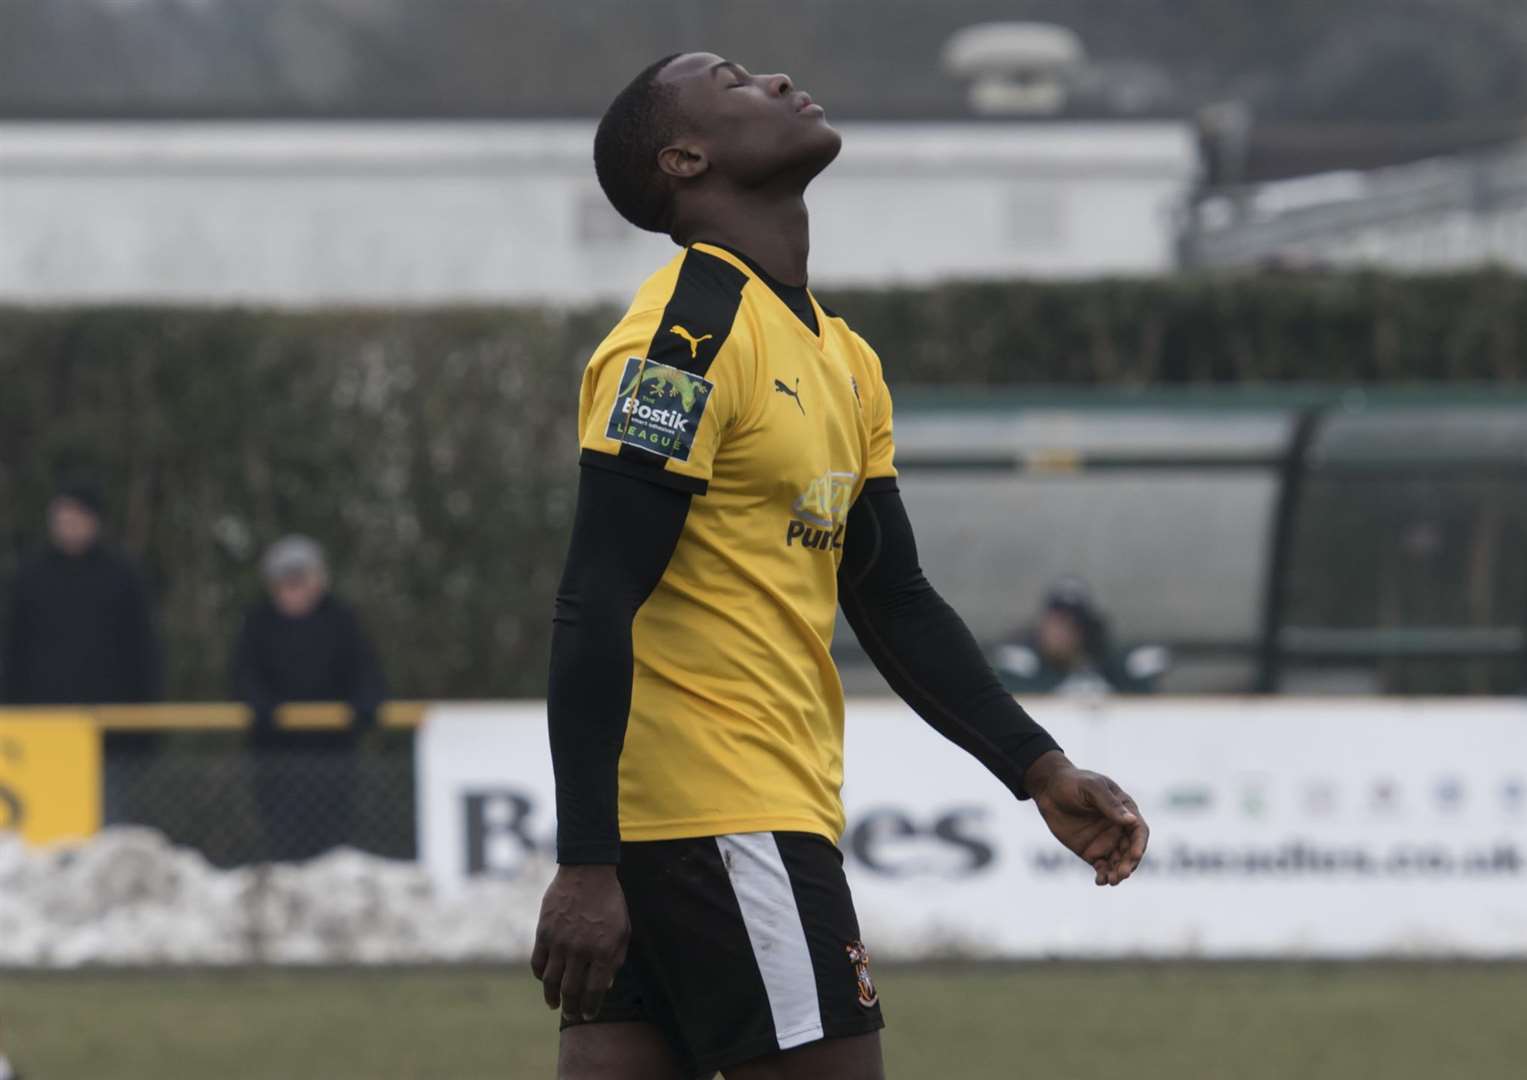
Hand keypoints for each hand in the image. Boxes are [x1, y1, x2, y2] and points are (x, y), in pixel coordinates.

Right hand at [530, 864, 629, 1019]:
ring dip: (552, 998)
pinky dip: (540, 975)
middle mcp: (581, 950)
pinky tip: (545, 980)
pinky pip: (537, 963)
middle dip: (571, 1008)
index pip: (595, 991)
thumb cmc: (610, 901)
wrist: (587, 871)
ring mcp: (560, 942)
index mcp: (604, 951)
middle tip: (571, 1015)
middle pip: (571, 990)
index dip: (591, 1007)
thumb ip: (616, 959)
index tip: (588, 1015)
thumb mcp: (623, 930)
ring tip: (555, 1005)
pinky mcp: (544, 933)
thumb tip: (606, 986)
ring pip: (551, 981)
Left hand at [1024, 751, 1148, 885]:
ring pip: (1118, 862)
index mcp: (1125, 810)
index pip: (1139, 830)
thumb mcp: (1091, 788)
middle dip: (1129, 864)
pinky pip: (1102, 868)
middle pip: (1131, 850)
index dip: (1140, 844)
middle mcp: (1119, 828)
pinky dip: (1103, 876)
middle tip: (1121, 874)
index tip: (1135, 855)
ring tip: (1111, 881)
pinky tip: (1100, 881)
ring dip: (1118, 873)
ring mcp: (1106, 841)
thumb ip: (1109, 804)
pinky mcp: (1092, 852)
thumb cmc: (1072, 782)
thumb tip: (1131, 820)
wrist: (1048, 790)